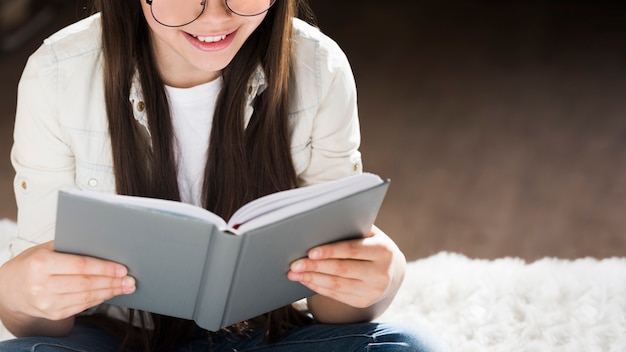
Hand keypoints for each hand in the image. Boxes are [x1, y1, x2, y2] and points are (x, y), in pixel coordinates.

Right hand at [0, 241, 134, 324]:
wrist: (10, 289)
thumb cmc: (31, 264)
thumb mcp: (44, 249)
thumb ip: (70, 246)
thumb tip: (103, 243)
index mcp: (41, 264)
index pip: (80, 266)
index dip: (104, 268)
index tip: (122, 268)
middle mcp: (43, 285)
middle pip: (86, 283)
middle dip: (112, 282)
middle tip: (130, 279)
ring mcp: (48, 303)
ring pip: (86, 297)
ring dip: (110, 292)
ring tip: (126, 287)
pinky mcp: (53, 313)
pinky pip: (82, 306)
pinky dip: (99, 299)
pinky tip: (109, 293)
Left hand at [288, 225, 405, 309]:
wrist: (391, 270)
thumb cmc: (372, 244)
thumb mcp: (369, 234)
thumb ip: (351, 229)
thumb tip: (319, 226)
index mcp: (383, 251)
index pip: (352, 250)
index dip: (330, 251)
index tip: (310, 252)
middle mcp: (381, 273)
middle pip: (342, 270)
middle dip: (315, 267)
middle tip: (294, 264)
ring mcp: (373, 290)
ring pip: (337, 285)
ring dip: (312, 279)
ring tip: (294, 273)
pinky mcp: (364, 301)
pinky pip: (336, 295)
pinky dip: (318, 287)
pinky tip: (306, 280)